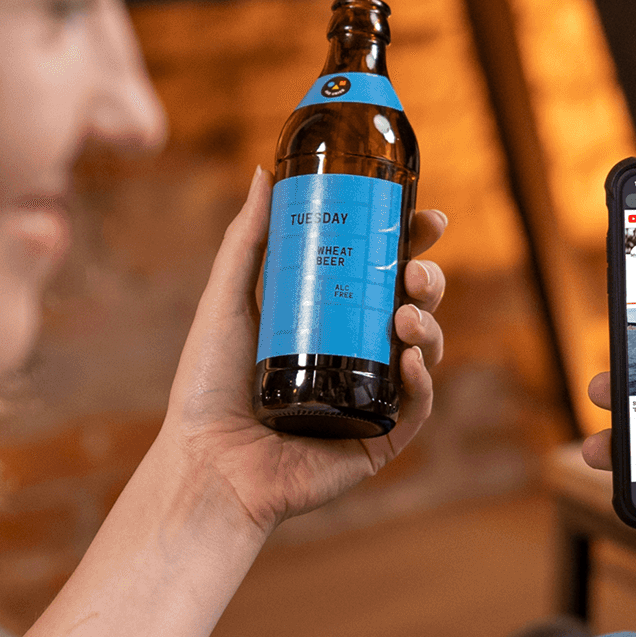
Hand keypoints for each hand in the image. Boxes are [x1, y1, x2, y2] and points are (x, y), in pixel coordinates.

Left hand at [153, 167, 448, 534]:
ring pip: (424, 352)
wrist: (205, 464)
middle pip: (412, 307)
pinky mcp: (377, 439)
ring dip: (430, 325)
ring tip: (407, 315)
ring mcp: (369, 397)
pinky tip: (411, 360)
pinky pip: (415, 408)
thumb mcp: (226, 302)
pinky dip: (423, 382)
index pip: (381, 273)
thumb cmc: (206, 388)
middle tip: (416, 272)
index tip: (427, 219)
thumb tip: (263, 172)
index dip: (411, 244)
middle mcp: (354, 355)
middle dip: (428, 281)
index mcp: (327, 318)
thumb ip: (245, 240)